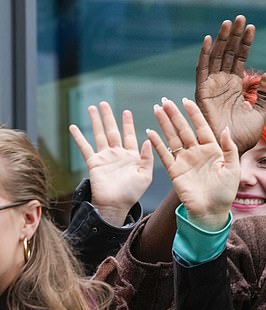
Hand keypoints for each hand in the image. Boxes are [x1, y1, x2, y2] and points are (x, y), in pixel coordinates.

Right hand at [69, 101, 153, 226]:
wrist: (116, 205)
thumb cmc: (132, 193)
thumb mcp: (145, 175)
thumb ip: (147, 158)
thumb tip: (148, 140)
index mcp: (132, 156)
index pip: (129, 135)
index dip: (128, 124)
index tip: (126, 111)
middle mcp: (118, 154)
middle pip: (112, 131)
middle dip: (109, 117)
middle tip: (104, 103)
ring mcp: (105, 157)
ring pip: (99, 135)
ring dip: (95, 121)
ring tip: (92, 108)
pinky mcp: (94, 163)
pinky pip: (85, 147)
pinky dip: (79, 137)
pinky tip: (73, 127)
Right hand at [147, 98, 239, 230]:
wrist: (212, 212)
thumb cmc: (225, 192)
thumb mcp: (233, 168)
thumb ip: (230, 148)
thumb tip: (225, 128)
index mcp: (212, 150)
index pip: (202, 127)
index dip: (194, 114)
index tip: (186, 101)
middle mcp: (197, 153)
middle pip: (184, 129)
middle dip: (174, 115)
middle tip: (164, 100)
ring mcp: (185, 161)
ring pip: (173, 138)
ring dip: (164, 124)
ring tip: (156, 109)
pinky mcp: (175, 171)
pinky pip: (164, 155)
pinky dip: (157, 144)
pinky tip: (150, 132)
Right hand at [195, 15, 265, 154]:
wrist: (231, 150)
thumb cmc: (244, 136)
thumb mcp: (260, 112)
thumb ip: (264, 93)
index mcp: (235, 87)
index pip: (239, 59)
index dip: (245, 44)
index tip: (251, 28)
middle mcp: (222, 83)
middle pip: (228, 54)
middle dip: (234, 36)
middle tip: (240, 18)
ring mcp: (212, 87)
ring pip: (215, 58)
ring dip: (221, 40)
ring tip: (228, 23)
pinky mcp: (202, 93)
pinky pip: (202, 71)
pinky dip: (204, 55)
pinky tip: (208, 40)